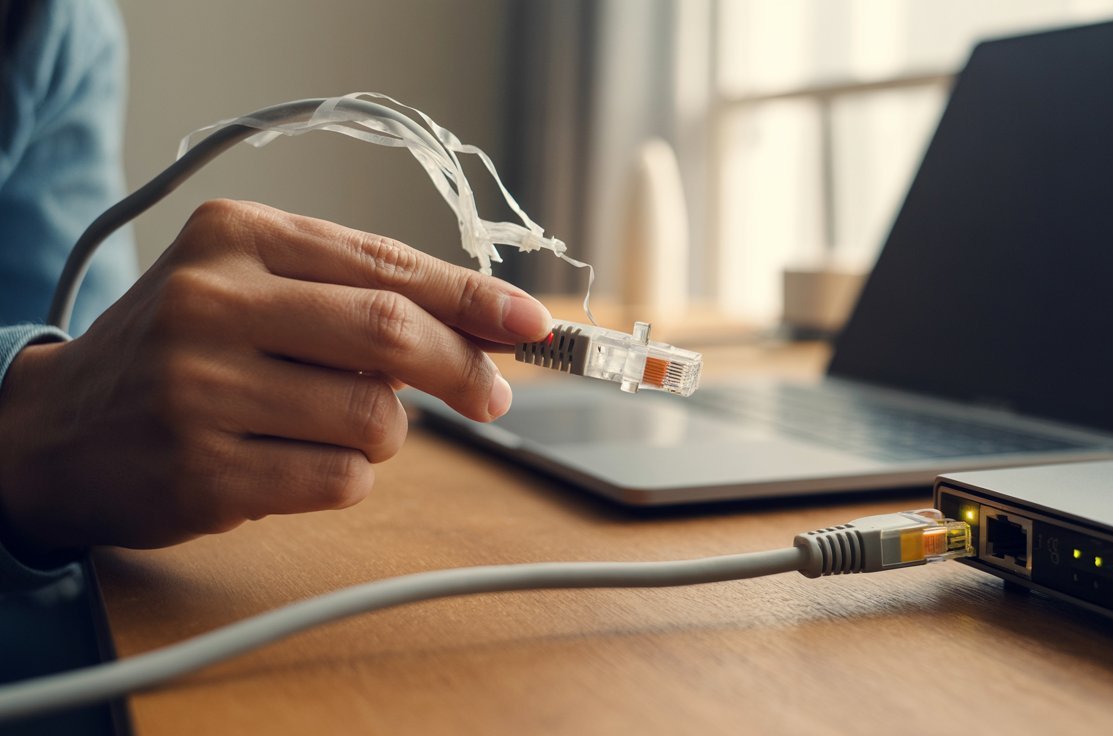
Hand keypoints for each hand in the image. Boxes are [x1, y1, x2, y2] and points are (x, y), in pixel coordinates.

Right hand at [0, 200, 550, 553]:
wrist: (56, 431)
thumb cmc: (183, 350)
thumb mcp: (255, 286)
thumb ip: (362, 291)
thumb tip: (490, 325)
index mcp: (235, 236)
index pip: (387, 263)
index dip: (474, 298)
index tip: (533, 322)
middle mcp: (211, 302)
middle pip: (390, 333)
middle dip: (462, 368)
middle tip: (492, 395)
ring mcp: (200, 389)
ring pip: (375, 418)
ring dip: (387, 432)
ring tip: (334, 424)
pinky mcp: (203, 472)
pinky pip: (341, 481)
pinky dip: (348, 478)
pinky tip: (292, 461)